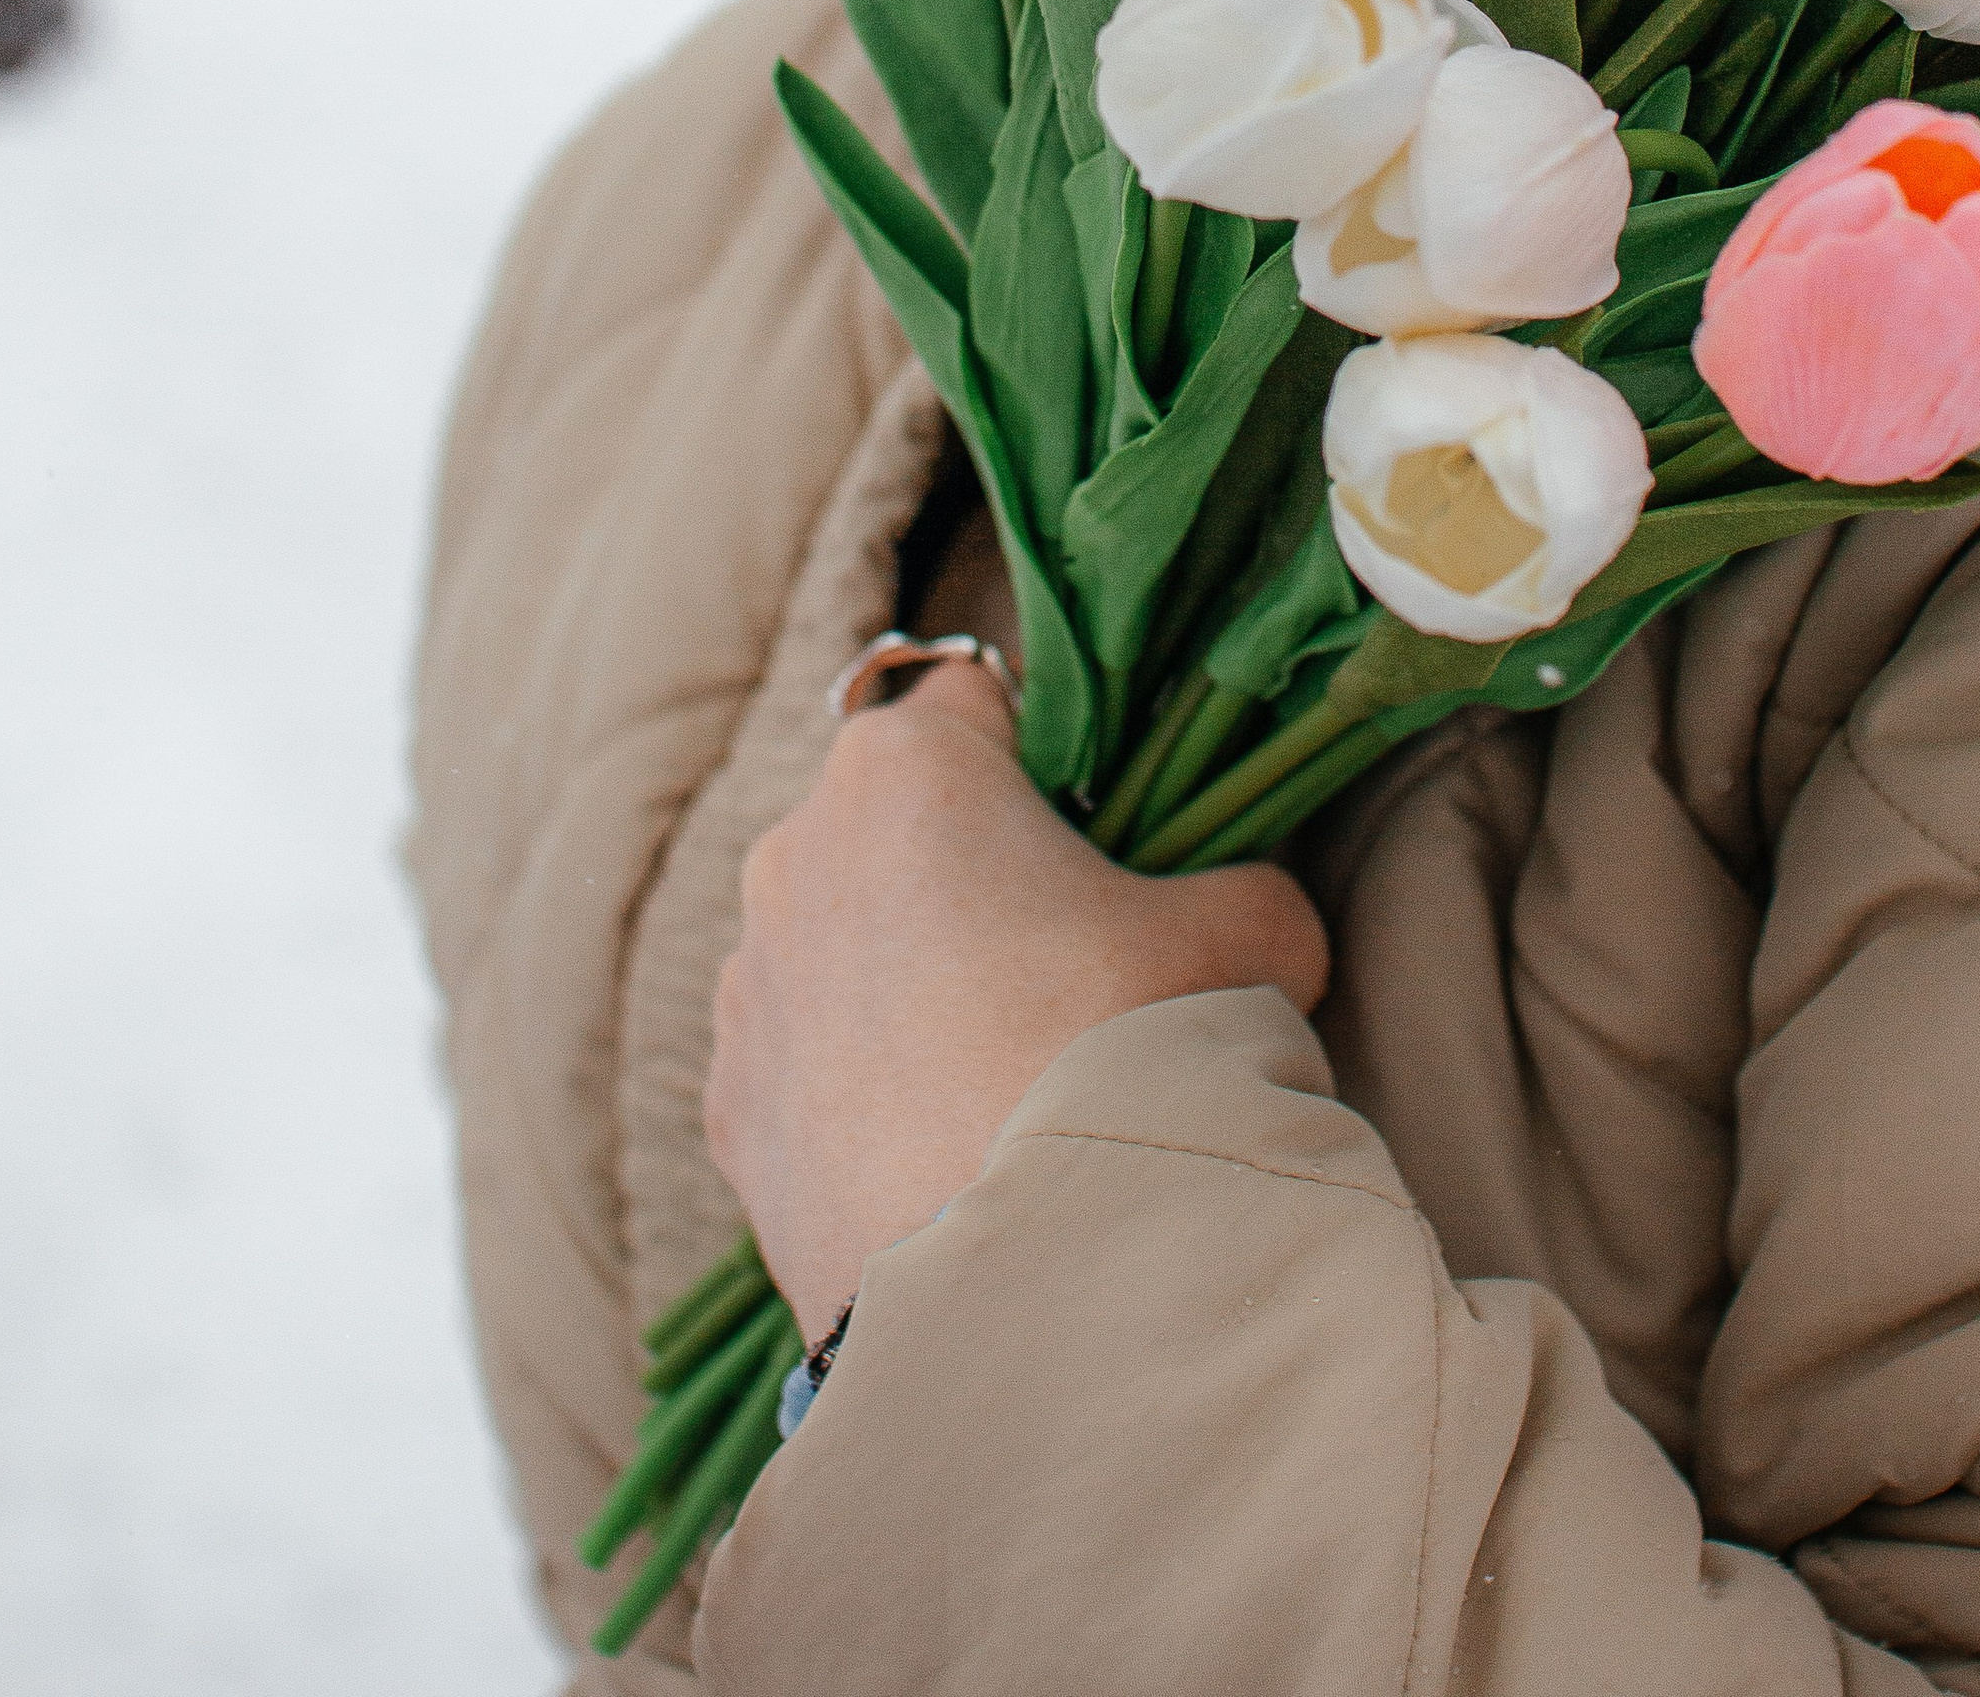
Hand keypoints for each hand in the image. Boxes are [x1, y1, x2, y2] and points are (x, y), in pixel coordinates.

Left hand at [705, 664, 1328, 1338]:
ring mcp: (746, 985)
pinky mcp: (729, 1108)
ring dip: (911, 981)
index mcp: (903, 767)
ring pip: (846, 946)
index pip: (978, 703)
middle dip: (973, 875)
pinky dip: (864, 1088)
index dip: (1049, 760)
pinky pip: (809, 1063)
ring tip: (1003, 1074)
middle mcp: (794, 850)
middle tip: (1069, 964)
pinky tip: (941, 1148)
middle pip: (903, 827)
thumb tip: (1251, 920)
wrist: (1011, 1277)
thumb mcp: (1249, 944)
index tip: (1100, 837)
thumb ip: (1248, 896)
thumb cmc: (1115, 1056)